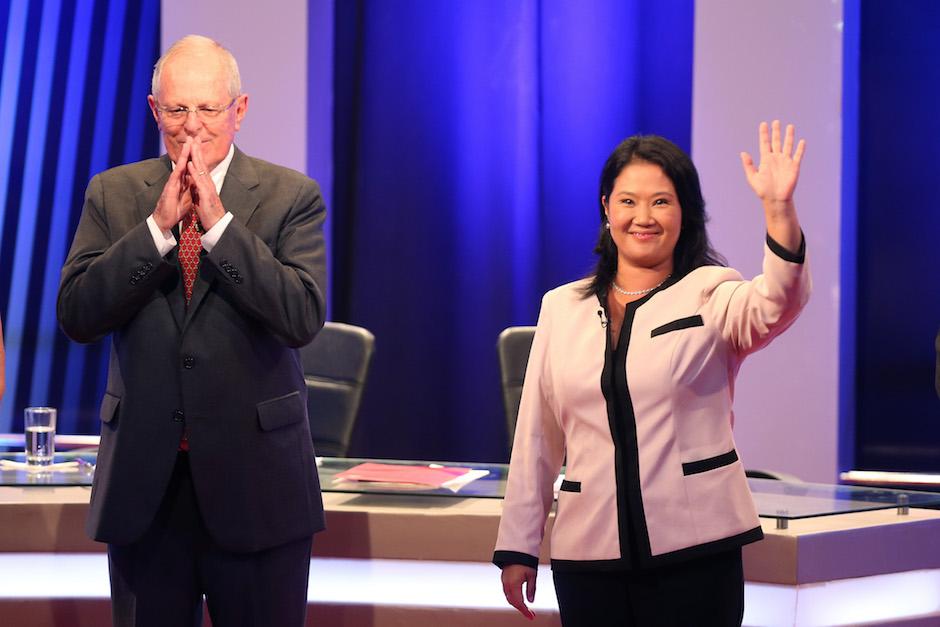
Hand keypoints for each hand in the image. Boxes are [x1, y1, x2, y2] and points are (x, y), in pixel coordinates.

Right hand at [152, 138, 194, 230]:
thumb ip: (190, 188)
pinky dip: (181, 168)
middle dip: (189, 150)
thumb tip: (195, 182)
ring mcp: (173, 182)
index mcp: (183, 182)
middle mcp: (177, 180)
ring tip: (189, 143)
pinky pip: (176, 176)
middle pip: (185, 162)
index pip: (190, 166)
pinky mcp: (170, 188)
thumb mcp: (187, 197)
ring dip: (184, 154)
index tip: (200, 146)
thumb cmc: (175, 210)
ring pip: (180, 166)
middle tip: (194, 137)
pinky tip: (184, 161)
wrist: (165, 220)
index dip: (195, 156)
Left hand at [186, 139, 225, 230]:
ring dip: (196, 157)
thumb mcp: (201, 198)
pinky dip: (194, 172)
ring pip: (201, 169)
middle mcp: (208, 183)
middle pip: (202, 163)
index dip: (197, 154)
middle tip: (194, 137)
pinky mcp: (206, 195)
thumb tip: (193, 181)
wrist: (217, 225)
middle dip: (197, 150)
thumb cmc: (209, 213)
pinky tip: (190, 164)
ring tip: (191, 145)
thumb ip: (198, 188)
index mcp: (206, 184)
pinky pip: (199, 182)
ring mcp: (208, 188)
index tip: (193, 143)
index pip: (201, 166)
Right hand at [501, 565, 536, 619]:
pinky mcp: (504, 579)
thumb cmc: (525, 560)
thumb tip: (531, 600)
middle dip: (521, 609)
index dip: (525, 611)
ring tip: (525, 608)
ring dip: (517, 604)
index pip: (519, 603)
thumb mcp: (532, 575)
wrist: (516, 549)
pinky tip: (518, 600)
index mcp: (514, 584)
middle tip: (529, 614)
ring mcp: (504, 581)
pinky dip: (513, 598)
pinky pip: (507, 592)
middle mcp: (507, 584)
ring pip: (509, 598)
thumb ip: (531, 589)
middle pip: (513, 602)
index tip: (531, 616)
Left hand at [740, 120, 804, 251]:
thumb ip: (749, 165)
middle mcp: (776, 158)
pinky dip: (800, 148)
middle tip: (776, 122)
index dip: (764, 134)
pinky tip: (802, 141)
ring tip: (790, 126)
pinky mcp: (794, 166)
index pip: (765, 143)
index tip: (763, 124)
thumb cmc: (763, 190)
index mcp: (765, 160)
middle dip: (776, 132)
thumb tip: (743, 153)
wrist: (775, 199)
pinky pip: (798, 155)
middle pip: (776, 142)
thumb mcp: (753, 177)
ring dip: (789, 136)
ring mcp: (785, 161)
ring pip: (788, 145)